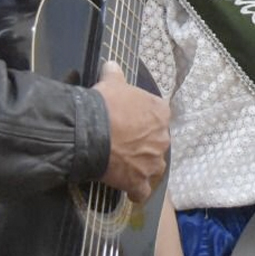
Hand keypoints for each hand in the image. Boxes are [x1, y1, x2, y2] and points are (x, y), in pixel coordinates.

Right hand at [94, 61, 169, 201]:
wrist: (91, 132)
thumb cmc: (105, 105)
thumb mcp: (111, 82)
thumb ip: (115, 74)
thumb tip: (112, 64)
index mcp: (160, 112)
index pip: (159, 114)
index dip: (144, 119)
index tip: (132, 121)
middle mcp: (163, 138)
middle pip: (157, 142)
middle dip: (145, 144)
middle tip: (126, 144)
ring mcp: (153, 162)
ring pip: (153, 167)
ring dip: (144, 167)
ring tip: (127, 166)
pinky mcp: (139, 182)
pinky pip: (142, 191)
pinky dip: (136, 191)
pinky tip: (128, 190)